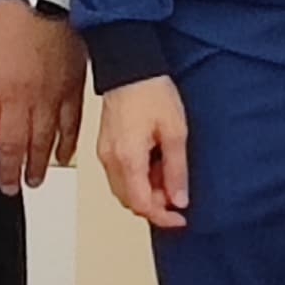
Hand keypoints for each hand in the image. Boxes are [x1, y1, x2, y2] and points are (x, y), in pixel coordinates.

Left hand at [0, 0, 86, 193]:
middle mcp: (18, 97)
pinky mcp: (71, 88)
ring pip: (42, 141)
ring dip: (36, 165)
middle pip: (12, 145)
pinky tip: (61, 157)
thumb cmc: (5, 19)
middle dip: (8, 172)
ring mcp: (47, 95)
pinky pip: (70, 124)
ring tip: (32, 181)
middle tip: (8, 189)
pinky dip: (66, 144)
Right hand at [95, 75, 191, 230]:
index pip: (142, 205)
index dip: (163, 217)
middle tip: (176, 192)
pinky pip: (119, 175)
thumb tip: (179, 199)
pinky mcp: (105, 145)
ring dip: (146, 192)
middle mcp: (110, 160)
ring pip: (124, 190)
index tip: (180, 218)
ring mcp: (105, 153)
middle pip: (130, 202)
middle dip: (155, 205)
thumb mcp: (175, 132)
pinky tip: (153, 163)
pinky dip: (137, 179)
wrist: (130, 66)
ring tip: (166, 172)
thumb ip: (176, 170)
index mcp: (128, 159)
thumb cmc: (151, 91)